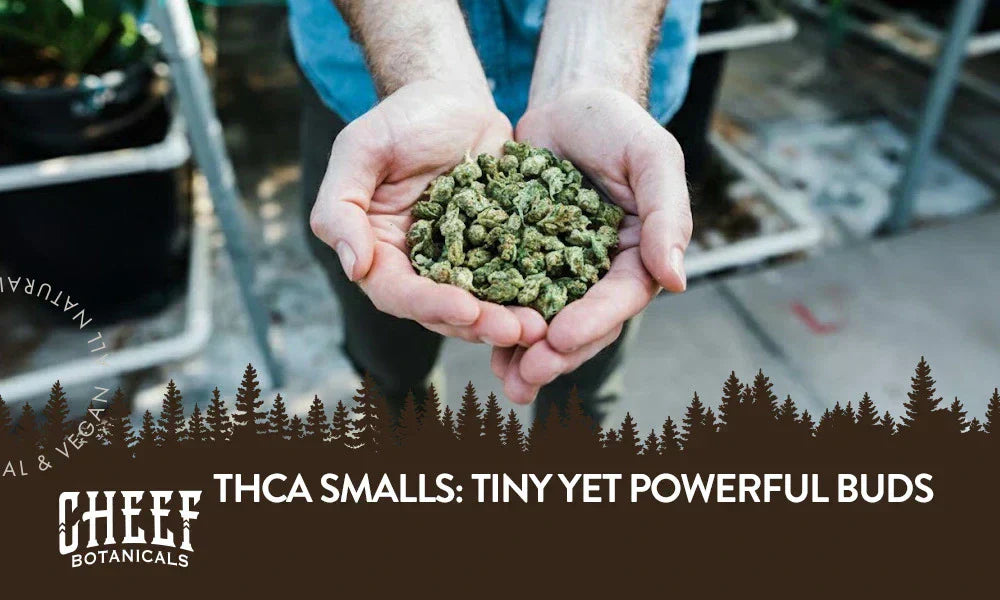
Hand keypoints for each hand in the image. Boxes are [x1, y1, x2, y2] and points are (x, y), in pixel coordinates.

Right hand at [310, 80, 546, 346]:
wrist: (454, 98)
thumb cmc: (400, 119)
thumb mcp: (360, 149)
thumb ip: (342, 207)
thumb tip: (354, 267)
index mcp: (379, 252)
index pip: (397, 292)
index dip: (430, 305)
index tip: (465, 310)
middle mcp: (419, 267)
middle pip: (444, 310)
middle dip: (480, 324)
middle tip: (517, 330)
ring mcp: (463, 263)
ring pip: (483, 304)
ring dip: (509, 318)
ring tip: (539, 326)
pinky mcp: (499, 252)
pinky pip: (516, 279)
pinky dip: (534, 293)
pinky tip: (558, 301)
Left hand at [493, 87, 691, 402]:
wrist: (567, 105)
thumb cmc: (617, 125)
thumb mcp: (651, 157)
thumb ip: (667, 214)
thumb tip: (676, 281)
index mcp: (638, 255)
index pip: (620, 297)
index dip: (592, 322)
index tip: (561, 339)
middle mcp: (599, 271)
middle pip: (581, 322)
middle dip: (555, 353)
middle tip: (526, 376)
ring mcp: (558, 268)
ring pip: (544, 319)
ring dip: (524, 352)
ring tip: (503, 379)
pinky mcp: (521, 258)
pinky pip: (508, 294)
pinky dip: (495, 318)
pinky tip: (476, 340)